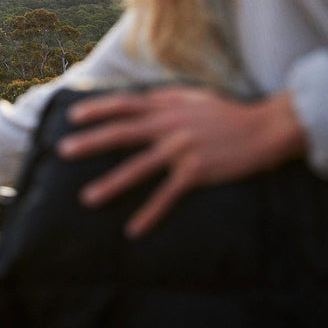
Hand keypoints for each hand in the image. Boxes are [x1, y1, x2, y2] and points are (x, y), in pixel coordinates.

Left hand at [56, 87, 304, 237]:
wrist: (264, 129)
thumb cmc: (228, 113)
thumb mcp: (193, 97)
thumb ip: (165, 98)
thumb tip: (141, 98)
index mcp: (165, 107)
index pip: (123, 105)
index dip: (96, 109)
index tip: (72, 117)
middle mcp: (168, 126)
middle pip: (121, 133)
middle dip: (89, 142)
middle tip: (63, 151)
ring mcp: (181, 149)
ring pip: (138, 168)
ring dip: (110, 184)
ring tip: (87, 198)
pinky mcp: (196, 172)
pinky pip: (167, 196)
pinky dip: (150, 214)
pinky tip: (133, 230)